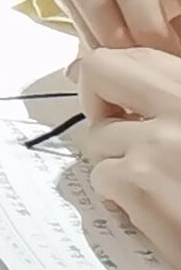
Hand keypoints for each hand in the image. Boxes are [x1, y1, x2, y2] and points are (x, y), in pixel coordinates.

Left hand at [70, 47, 180, 265]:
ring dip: (118, 164)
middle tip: (117, 132)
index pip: (137, 57)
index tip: (125, 104)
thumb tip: (110, 82)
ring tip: (158, 188)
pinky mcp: (139, 182)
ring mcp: (158, 142)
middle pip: (97, 72)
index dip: (120, 80)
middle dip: (98, 102)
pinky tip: (155, 212)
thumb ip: (174, 103)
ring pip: (99, 138)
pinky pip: (102, 177)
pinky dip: (120, 198)